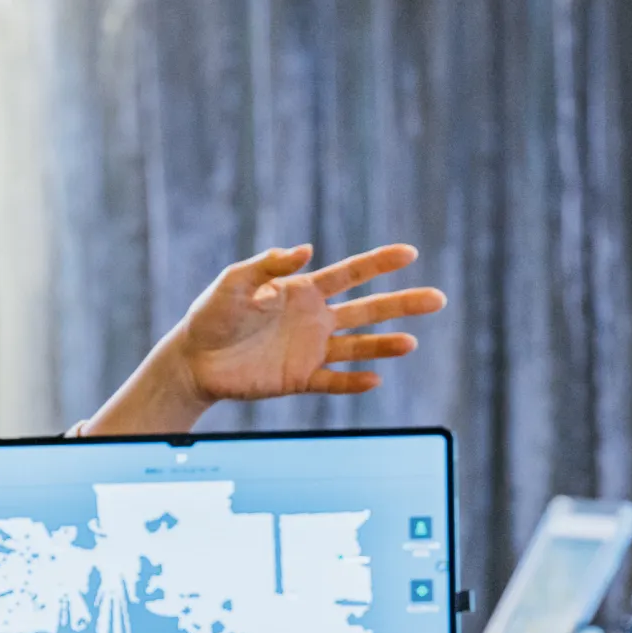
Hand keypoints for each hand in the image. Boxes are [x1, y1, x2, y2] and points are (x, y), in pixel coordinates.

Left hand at [86, 244, 446, 434]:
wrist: (193, 360)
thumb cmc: (211, 315)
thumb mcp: (234, 282)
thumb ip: (267, 265)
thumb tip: (305, 250)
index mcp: (302, 291)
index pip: (349, 274)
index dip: (379, 263)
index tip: (409, 253)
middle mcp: (314, 320)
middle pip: (368, 310)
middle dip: (402, 303)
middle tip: (438, 299)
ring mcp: (310, 350)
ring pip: (358, 347)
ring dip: (384, 345)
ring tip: (411, 343)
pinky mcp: (299, 379)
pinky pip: (333, 381)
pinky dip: (353, 382)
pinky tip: (374, 379)